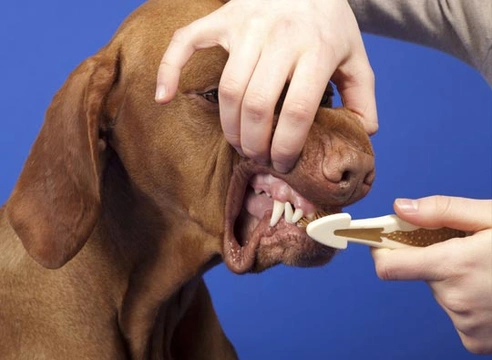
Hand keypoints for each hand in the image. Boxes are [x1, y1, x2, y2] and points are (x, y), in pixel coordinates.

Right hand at [155, 0, 377, 172]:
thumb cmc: (329, 23)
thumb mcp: (355, 56)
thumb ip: (362, 96)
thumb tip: (364, 133)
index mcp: (316, 49)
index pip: (297, 110)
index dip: (287, 146)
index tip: (284, 164)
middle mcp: (279, 36)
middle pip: (257, 106)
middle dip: (255, 144)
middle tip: (259, 157)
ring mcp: (246, 25)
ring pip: (228, 90)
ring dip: (230, 127)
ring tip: (240, 143)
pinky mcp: (221, 19)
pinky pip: (186, 42)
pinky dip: (169, 69)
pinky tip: (164, 97)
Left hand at [372, 196, 491, 353]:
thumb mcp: (491, 217)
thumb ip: (441, 212)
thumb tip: (399, 208)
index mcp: (453, 267)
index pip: (388, 266)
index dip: (381, 251)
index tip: (383, 240)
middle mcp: (455, 301)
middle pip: (422, 275)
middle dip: (436, 259)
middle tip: (467, 250)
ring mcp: (467, 326)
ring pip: (442, 293)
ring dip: (457, 280)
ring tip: (489, 272)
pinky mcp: (476, 342)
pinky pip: (459, 315)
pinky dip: (470, 301)